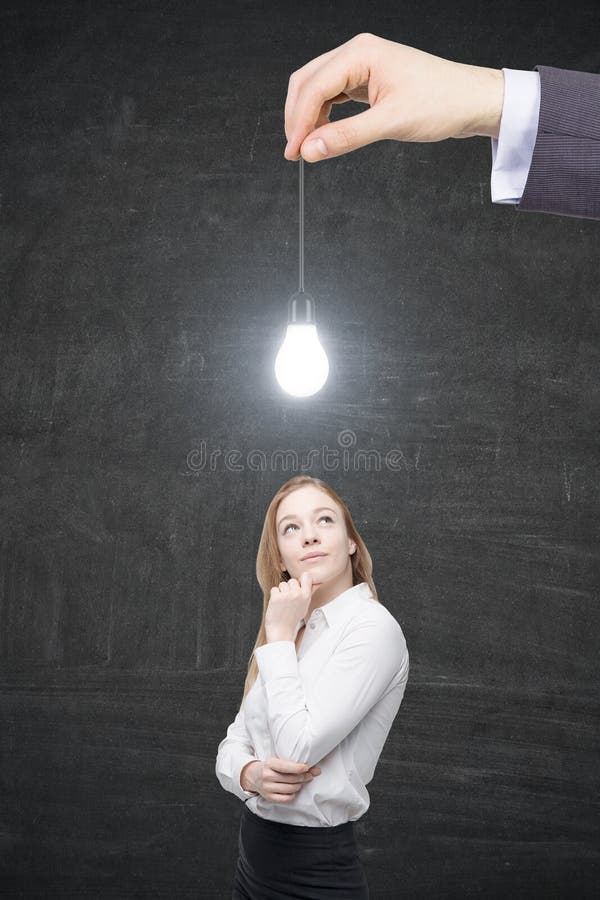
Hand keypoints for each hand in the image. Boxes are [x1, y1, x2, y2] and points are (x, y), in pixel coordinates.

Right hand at [241, 757, 321, 802]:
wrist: (254, 776)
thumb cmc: (270, 767)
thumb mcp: (277, 761)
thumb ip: (293, 764)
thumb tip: (316, 770)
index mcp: (269, 764)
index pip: (285, 767)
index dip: (298, 768)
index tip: (306, 768)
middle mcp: (267, 776)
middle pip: (291, 779)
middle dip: (303, 777)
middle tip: (310, 775)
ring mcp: (267, 788)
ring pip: (291, 789)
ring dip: (299, 785)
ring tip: (301, 782)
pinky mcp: (269, 798)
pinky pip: (286, 798)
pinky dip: (293, 794)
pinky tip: (294, 790)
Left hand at [265, 571, 313, 641]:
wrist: (281, 630)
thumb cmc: (292, 619)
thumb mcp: (304, 606)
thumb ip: (309, 593)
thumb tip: (317, 582)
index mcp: (306, 596)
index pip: (306, 576)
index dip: (301, 580)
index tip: (298, 587)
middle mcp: (297, 594)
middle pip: (292, 580)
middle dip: (289, 588)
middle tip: (288, 600)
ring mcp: (287, 595)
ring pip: (282, 584)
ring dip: (281, 592)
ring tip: (282, 603)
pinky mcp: (276, 597)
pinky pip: (274, 589)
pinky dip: (273, 596)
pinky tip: (277, 604)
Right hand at [284, 32, 503, 161]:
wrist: (471, 100)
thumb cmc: (442, 103)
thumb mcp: (391, 123)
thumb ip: (346, 137)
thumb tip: (311, 149)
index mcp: (361, 54)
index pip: (313, 87)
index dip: (298, 122)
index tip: (294, 152)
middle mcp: (358, 54)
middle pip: (308, 82)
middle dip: (297, 117)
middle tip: (295, 152)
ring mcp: (362, 66)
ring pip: (317, 89)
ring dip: (308, 117)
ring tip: (308, 148)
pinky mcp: (368, 80)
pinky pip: (334, 95)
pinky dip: (323, 116)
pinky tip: (324, 135)